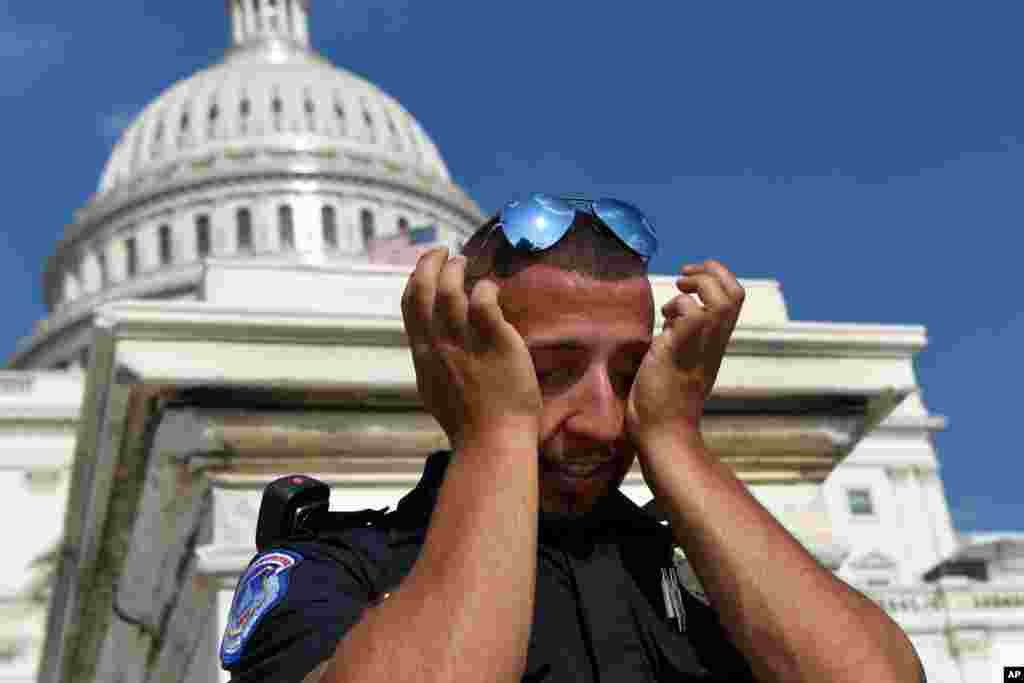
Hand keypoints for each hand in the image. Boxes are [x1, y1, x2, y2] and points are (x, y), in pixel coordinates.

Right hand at [401, 247, 542, 451]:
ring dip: (454, 271)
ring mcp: (463, 344)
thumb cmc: (469, 425)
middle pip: (423, 291)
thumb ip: (433, 366)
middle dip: (428, 264)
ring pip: (449, 292)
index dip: (416, 281)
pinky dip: (485, 289)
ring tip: (464, 263)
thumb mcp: (436, 392)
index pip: (411, 307)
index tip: (425, 269)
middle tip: (442, 252)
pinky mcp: (494, 342)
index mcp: (423, 355)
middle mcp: (437, 345)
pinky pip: (483, 304)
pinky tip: (491, 289)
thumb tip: (433, 351)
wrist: (491, 442)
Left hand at [625, 259, 744, 447]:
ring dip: (697, 284)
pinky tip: (664, 323)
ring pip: (721, 299)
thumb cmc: (663, 402)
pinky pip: (691, 313)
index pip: (734, 299)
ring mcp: (701, 347)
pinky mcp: (680, 352)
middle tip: (685, 277)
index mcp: (715, 343)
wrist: (662, 433)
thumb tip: (672, 315)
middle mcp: (714, 343)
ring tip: (676, 292)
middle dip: (712, 271)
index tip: (689, 281)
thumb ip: (681, 337)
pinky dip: (677, 306)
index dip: (716, 278)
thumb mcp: (677, 358)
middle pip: (735, 292)